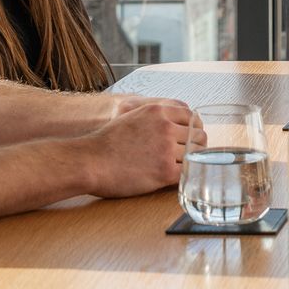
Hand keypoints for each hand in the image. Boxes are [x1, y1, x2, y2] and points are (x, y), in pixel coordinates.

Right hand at [77, 99, 194, 196]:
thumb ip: (154, 116)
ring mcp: (166, 149)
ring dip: (189, 161)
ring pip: (194, 154)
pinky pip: (187, 171)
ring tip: (179, 166)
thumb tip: (174, 121)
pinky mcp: (165, 171)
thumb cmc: (106, 142)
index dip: (192, 127)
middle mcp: (165, 127)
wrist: (90, 162)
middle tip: (187, 154)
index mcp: (157, 111)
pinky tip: (175, 176)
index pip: (191, 116)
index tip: (190, 136)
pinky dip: (184, 174)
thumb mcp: (131, 115)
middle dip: (195, 144)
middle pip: (197, 135)